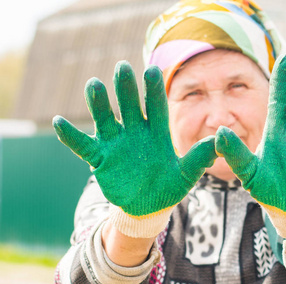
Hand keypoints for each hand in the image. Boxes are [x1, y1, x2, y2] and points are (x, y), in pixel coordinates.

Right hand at [53, 62, 216, 234]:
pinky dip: (71, 136)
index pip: (156, 106)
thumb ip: (199, 158)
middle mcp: (135, 132)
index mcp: (157, 133)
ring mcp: (116, 144)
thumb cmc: (169, 187)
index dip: (153, 90)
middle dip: (126, 88)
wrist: (148, 206)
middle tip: (123, 67)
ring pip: (106, 119)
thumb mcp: (186, 175)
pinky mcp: (100, 159)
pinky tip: (58, 122)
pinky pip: (83, 145)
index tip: (153, 70)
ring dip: (99, 104)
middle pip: (129, 106)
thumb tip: (219, 140)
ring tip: (94, 84)